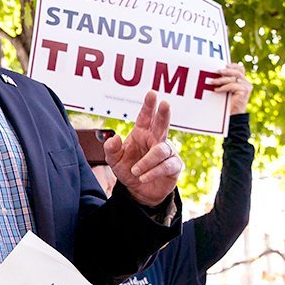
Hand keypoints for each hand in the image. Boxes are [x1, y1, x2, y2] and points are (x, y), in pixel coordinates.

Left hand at [104, 91, 182, 206]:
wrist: (138, 191)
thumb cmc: (128, 170)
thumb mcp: (114, 161)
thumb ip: (111, 150)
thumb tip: (114, 138)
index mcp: (142, 133)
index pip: (145, 117)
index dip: (148, 105)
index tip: (151, 93)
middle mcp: (156, 139)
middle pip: (161, 124)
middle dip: (163, 114)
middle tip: (165, 103)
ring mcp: (167, 152)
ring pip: (161, 150)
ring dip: (147, 161)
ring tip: (135, 170)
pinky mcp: (174, 166)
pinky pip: (165, 165)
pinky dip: (152, 171)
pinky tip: (142, 177)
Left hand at [211, 62, 251, 114]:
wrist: (233, 116)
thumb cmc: (228, 103)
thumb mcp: (226, 90)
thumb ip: (226, 82)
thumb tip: (217, 73)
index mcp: (243, 81)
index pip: (240, 69)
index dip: (233, 65)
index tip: (225, 64)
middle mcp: (246, 83)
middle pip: (237, 72)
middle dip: (226, 71)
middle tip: (217, 71)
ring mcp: (247, 87)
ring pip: (234, 78)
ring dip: (222, 79)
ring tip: (213, 82)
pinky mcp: (244, 91)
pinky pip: (233, 86)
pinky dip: (223, 87)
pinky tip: (217, 90)